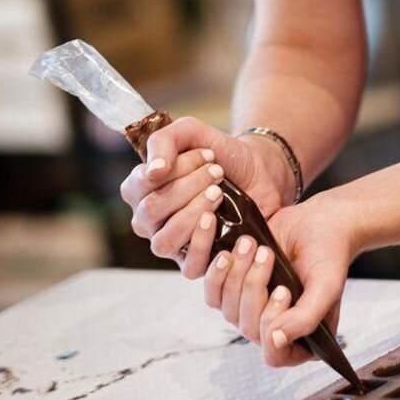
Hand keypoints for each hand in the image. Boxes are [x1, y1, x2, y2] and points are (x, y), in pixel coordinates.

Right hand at [120, 116, 294, 275]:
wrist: (260, 173)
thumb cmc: (220, 154)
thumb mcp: (191, 133)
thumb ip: (163, 142)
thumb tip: (153, 173)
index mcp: (140, 191)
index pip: (141, 184)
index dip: (175, 168)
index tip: (208, 154)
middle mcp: (148, 221)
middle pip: (153, 210)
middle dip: (189, 187)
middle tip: (217, 173)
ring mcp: (171, 244)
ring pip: (165, 240)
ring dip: (194, 213)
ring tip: (219, 194)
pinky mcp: (196, 262)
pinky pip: (189, 266)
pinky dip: (203, 244)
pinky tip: (217, 221)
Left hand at [203, 192, 359, 366]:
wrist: (317, 222)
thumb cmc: (328, 253)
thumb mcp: (327, 286)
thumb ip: (306, 317)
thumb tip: (276, 341)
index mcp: (304, 338)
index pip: (274, 355)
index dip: (271, 325)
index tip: (283, 290)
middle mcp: (276, 329)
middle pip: (249, 329)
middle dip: (254, 288)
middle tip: (269, 255)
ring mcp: (254, 311)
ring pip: (229, 311)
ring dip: (238, 274)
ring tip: (254, 245)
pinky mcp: (235, 291)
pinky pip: (214, 294)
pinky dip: (218, 272)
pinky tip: (231, 251)